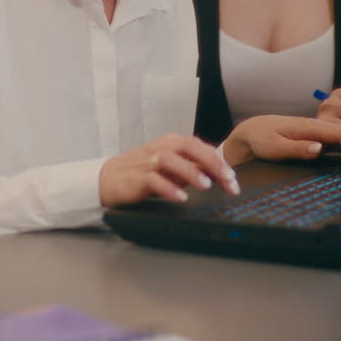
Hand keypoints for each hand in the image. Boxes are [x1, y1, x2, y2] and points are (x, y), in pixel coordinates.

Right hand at [99, 133, 239, 206]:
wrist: (107, 179)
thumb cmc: (143, 173)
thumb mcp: (172, 169)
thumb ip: (193, 168)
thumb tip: (221, 176)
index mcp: (172, 143)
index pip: (200, 147)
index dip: (219, 161)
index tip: (233, 179)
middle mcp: (161, 148)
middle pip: (189, 147)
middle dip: (211, 162)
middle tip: (227, 179)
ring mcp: (147, 162)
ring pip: (171, 159)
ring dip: (190, 171)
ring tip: (206, 185)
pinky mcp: (136, 178)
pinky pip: (153, 180)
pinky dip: (168, 188)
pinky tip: (180, 197)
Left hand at [222, 114, 340, 165]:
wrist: (252, 131)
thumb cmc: (262, 139)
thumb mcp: (275, 148)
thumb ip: (297, 148)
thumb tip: (318, 149)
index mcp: (308, 127)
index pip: (338, 132)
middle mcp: (314, 125)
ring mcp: (315, 129)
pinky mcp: (314, 134)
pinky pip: (335, 136)